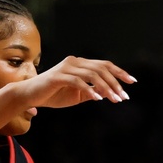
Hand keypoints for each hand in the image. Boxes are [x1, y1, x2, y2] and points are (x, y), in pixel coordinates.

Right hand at [16, 56, 135, 108]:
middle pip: (101, 68)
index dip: (119, 72)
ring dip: (106, 88)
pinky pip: (78, 81)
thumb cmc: (53, 95)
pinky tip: (98, 99)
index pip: (104, 65)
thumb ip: (92, 92)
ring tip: (115, 99)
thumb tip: (109, 94)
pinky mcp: (58, 77)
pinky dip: (89, 90)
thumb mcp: (77, 95)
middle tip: (124, 96)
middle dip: (115, 82)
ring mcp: (66, 68)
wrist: (30, 96)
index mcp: (80, 64)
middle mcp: (74, 62)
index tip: (132, 82)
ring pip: (92, 74)